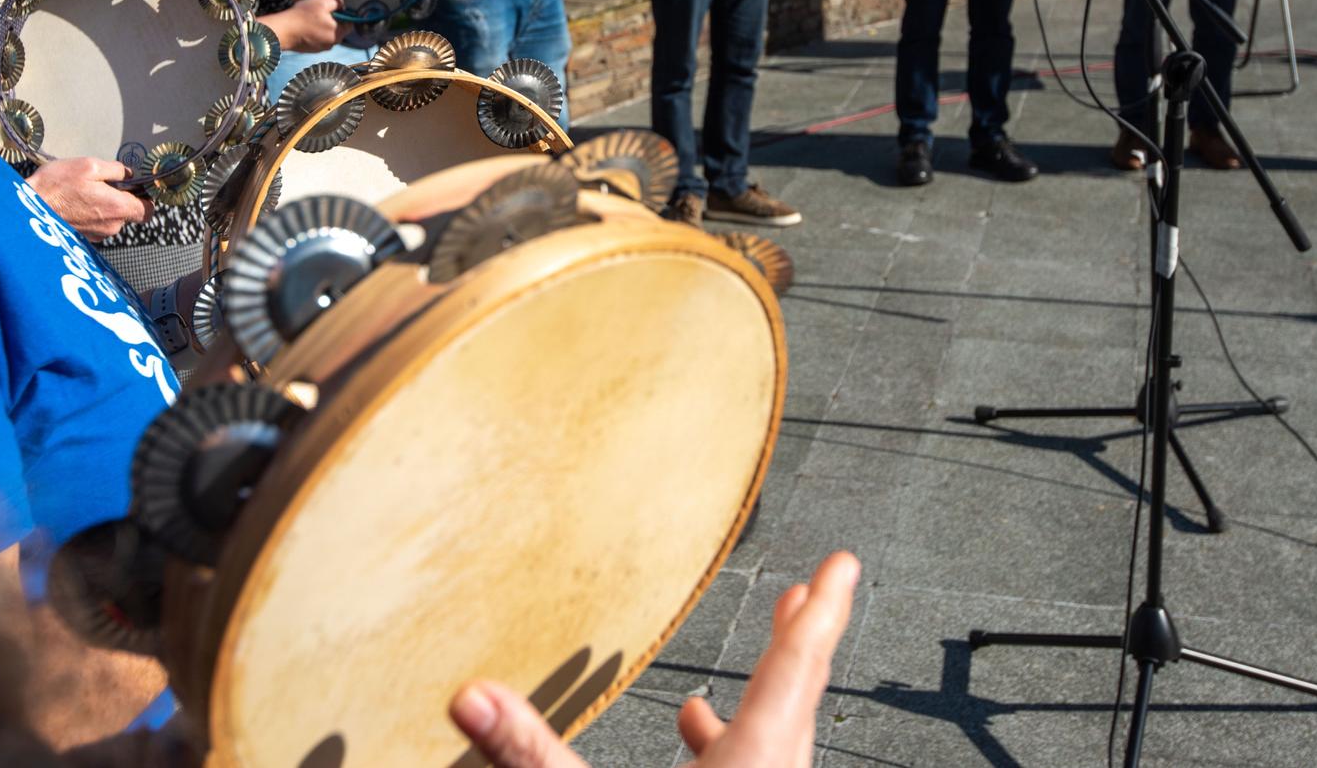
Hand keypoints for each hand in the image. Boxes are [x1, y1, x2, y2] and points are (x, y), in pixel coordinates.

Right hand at [27, 159, 148, 239]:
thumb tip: (129, 174)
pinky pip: (96, 224)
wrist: (26, 209)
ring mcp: (97, 235)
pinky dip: (91, 214)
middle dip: (121, 199)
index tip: (138, 187)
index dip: (146, 198)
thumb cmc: (56, 186)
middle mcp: (111, 226)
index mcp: (117, 208)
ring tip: (83, 192)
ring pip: (111, 219)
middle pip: (129, 213)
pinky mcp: (83, 238)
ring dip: (104, 206)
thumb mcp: (89, 166)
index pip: (148, 211)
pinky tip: (75, 203)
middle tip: (103, 184)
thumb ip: (116, 170)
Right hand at [262, 0, 347, 52]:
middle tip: (320, 11)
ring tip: (311, 17)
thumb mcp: (322, 3)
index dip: (345, 15)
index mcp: (338, 34)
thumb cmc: (303, 16)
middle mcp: (331, 44)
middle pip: (337, 30)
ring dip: (321, 26)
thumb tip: (342, 4)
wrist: (282, 31)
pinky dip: (313, 33)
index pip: (350, 25)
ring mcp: (320, 49)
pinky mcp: (310, 50)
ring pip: (326, 34)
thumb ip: (336, 2)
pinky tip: (304, 25)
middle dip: (332, 20)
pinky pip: (316, 39)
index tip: (336, 8)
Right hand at [448, 551, 859, 767]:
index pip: (794, 669)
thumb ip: (532, 754)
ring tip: (768, 651)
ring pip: (776, 748)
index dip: (821, 609)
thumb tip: (472, 696)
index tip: (844, 567)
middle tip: (827, 587)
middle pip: (799, 700)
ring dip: (770, 697)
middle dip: (806, 638)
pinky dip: (733, 752)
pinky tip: (698, 741)